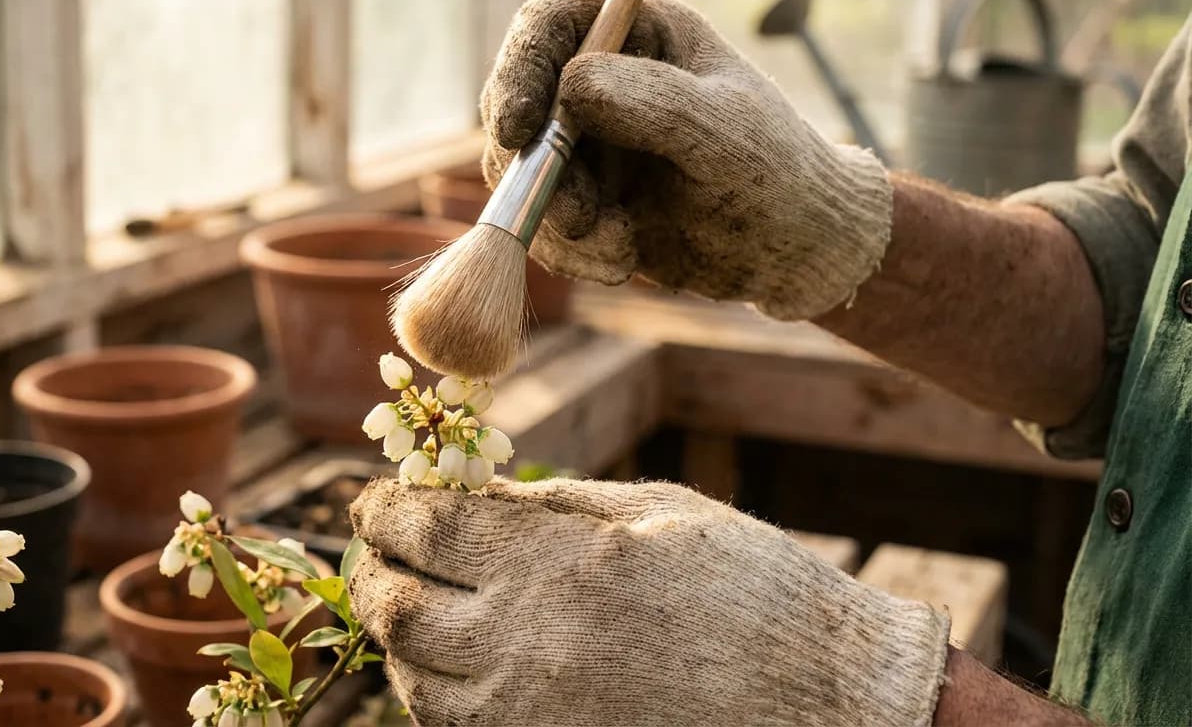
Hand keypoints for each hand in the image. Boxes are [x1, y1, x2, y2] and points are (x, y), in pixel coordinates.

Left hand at [348, 477, 948, 725]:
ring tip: (409, 606)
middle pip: (394, 606)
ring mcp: (525, 715)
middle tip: (374, 554)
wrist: (827, 704)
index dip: (384, 509)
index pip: (423, 528)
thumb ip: (552, 506)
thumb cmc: (755, 591)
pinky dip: (431, 692)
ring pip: (410, 678)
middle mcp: (523, 643)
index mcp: (555, 561)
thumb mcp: (659, 513)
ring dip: (394, 637)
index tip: (372, 501)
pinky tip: (452, 665)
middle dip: (371, 572)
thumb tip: (469, 495)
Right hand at [481, 0, 893, 319]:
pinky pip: (539, 224)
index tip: (517, 130)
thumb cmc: (776, 174)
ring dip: (557, 225)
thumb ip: (650, 102)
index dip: (520, 69)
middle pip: (517, 108)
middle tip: (580, 220)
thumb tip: (569, 85)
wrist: (795, 253)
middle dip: (536, 171)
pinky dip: (569, 252)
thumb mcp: (721, 133)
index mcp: (639, 36)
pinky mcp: (583, 202)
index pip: (549, 27)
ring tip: (620, 251)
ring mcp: (587, 146)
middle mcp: (602, 84)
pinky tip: (621, 262)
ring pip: (520, 177)